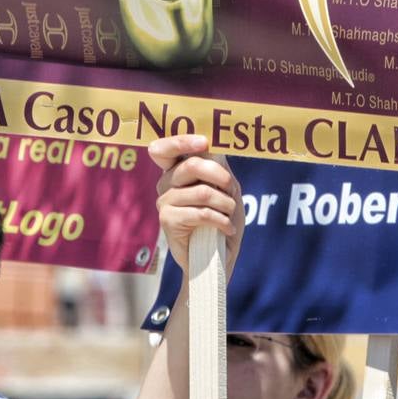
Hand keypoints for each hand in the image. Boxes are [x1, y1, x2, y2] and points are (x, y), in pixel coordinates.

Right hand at [148, 134, 242, 273]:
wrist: (218, 257)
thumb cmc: (222, 218)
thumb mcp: (226, 188)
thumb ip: (218, 166)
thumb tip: (213, 147)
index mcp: (177, 170)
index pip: (165, 149)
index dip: (181, 141)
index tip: (204, 143)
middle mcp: (166, 182)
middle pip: (192, 165)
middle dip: (221, 177)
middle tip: (233, 190)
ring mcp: (164, 201)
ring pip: (202, 192)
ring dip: (225, 204)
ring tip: (231, 214)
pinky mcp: (167, 220)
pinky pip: (201, 213)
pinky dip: (221, 221)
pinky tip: (227, 229)